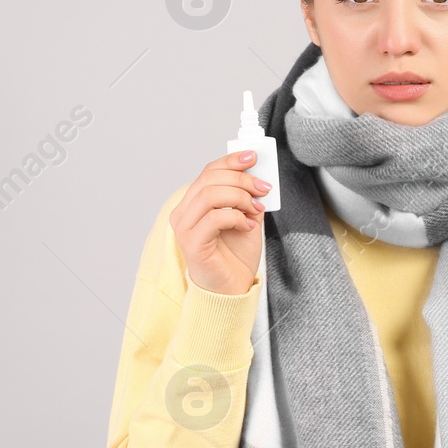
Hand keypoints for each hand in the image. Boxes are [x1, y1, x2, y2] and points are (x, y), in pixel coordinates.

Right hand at [170, 150, 270, 294]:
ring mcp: (184, 228)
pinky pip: (214, 218)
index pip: (208, 172)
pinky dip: (236, 217)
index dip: (230, 161)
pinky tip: (248, 226)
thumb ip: (247, 198)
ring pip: (209, 195)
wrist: (232, 289)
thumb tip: (258, 176)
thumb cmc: (235, 256)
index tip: (252, 158)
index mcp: (193, 204)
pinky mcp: (192, 243)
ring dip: (239, 197)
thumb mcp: (246, 219)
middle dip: (241, 179)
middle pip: (209, 179)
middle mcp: (184, 213)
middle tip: (263, 187)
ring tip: (256, 208)